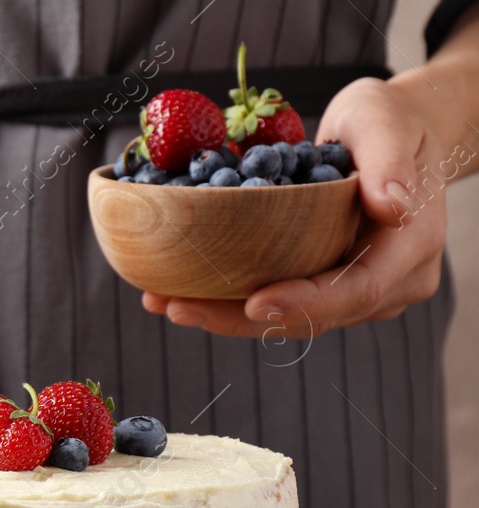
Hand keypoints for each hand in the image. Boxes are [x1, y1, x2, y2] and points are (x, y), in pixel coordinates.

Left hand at [141, 75, 452, 338]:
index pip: (356, 290)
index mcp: (410, 247)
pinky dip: (229, 300)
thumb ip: (390, 162)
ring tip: (163, 301)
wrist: (395, 135)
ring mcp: (359, 293)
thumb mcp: (386, 122)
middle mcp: (390, 283)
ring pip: (289, 320)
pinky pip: (279, 303)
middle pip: (312, 317)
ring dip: (222, 315)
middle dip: (238, 318)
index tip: (253, 303)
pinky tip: (181, 293)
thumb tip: (392, 206)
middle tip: (176, 306)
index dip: (304, 304)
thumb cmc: (389, 120)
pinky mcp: (328, 291)